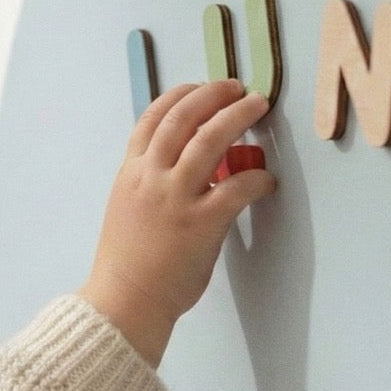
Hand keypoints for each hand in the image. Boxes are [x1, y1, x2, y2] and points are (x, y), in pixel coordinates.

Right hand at [80, 80, 276, 366]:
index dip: (180, 95)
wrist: (124, 302)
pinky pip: (237, 188)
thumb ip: (148, 185)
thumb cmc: (126, 266)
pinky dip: (257, 178)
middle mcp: (151, 177)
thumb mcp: (126, 211)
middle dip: (214, 94)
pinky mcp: (202, 223)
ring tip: (257, 107)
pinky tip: (266, 180)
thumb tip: (179, 172)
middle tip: (239, 89)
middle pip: (184, 116)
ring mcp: (176, 198)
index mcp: (131, 173)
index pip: (152, 117)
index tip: (201, 88)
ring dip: (237, 116)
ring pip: (210, 138)